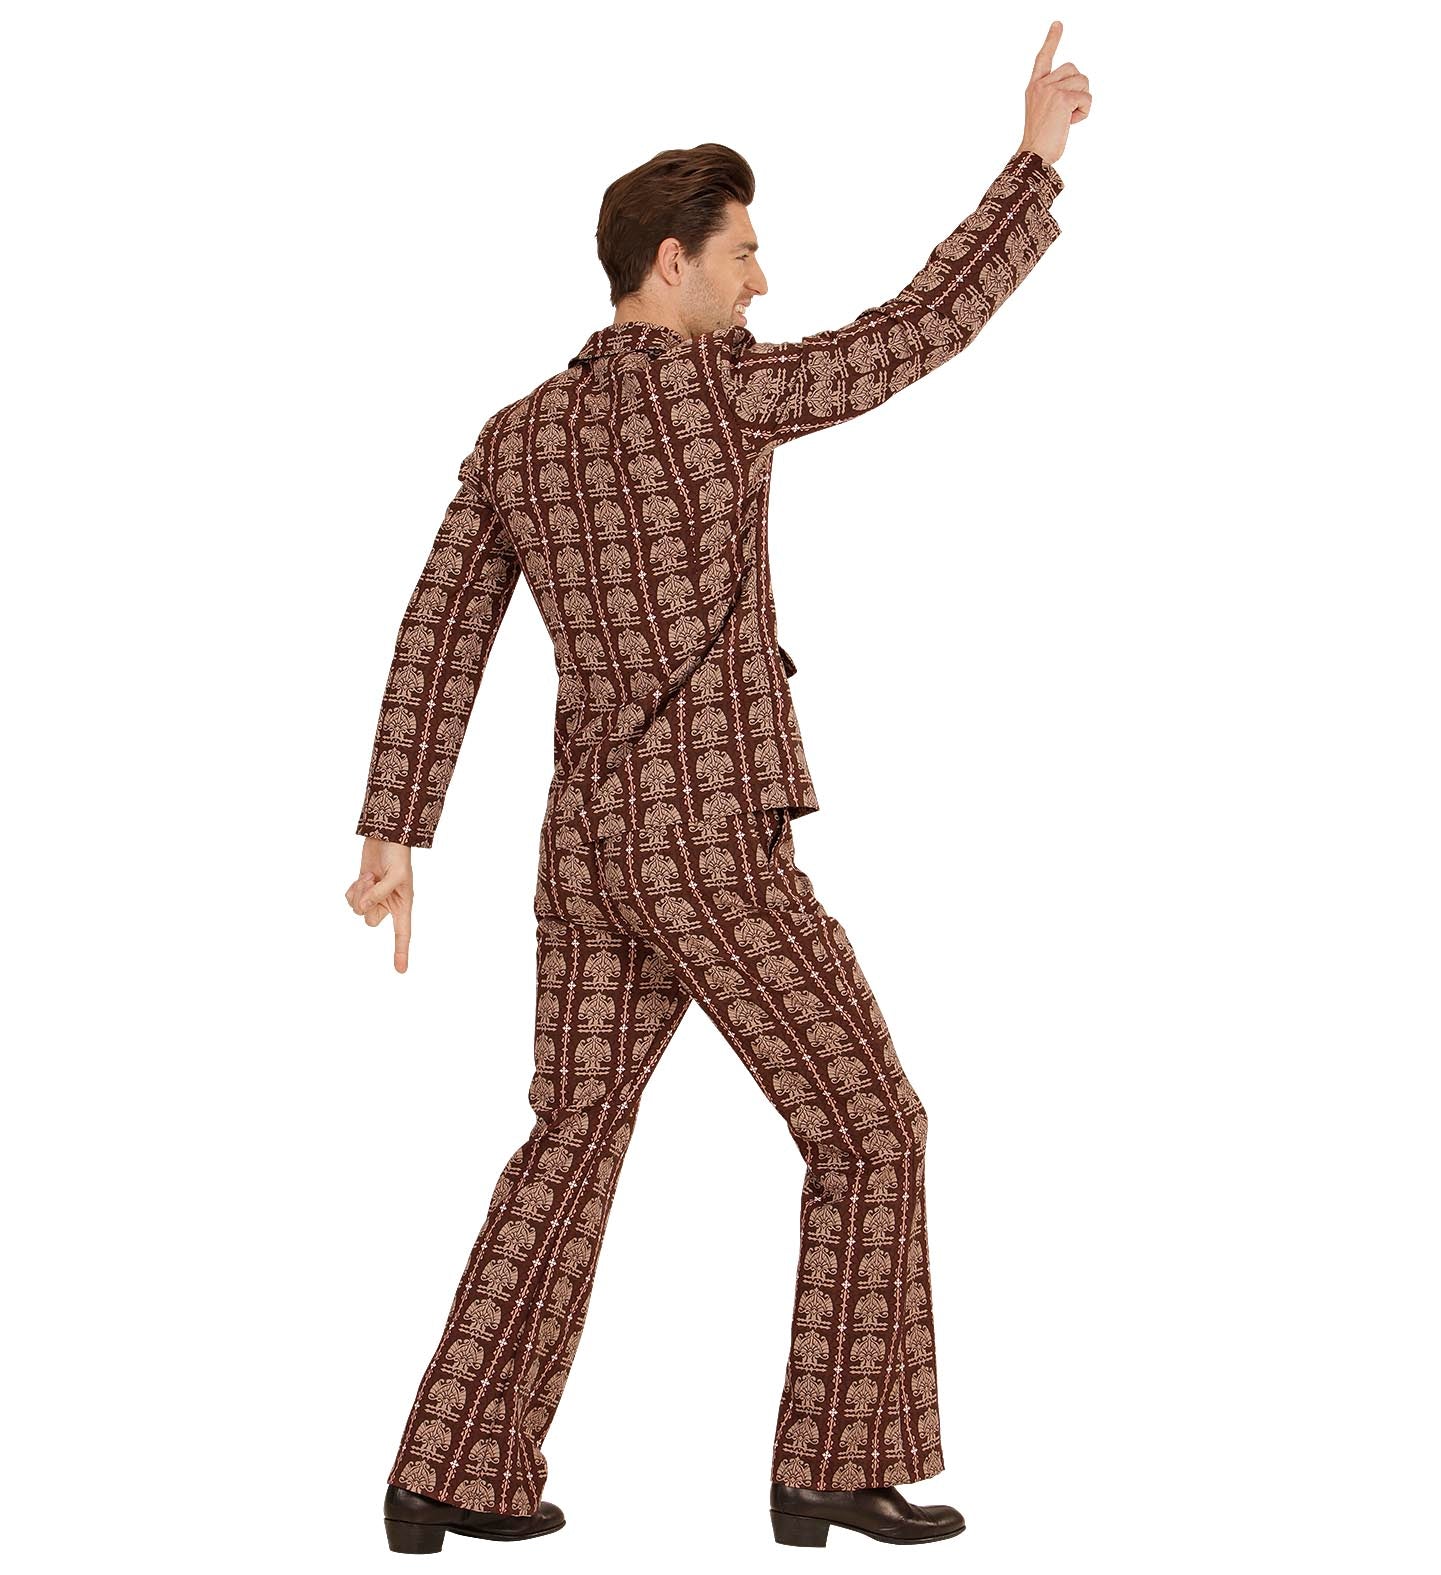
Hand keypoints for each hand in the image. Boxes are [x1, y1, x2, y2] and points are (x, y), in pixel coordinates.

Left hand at [346, 838, 414, 973]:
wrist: (387, 836)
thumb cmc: (399, 855)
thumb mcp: (396, 875)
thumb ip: (379, 894)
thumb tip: (362, 908)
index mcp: (403, 904)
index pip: (403, 933)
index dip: (401, 952)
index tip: (401, 970)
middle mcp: (388, 904)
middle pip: (370, 920)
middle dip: (367, 903)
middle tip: (374, 884)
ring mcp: (373, 897)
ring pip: (357, 909)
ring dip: (360, 892)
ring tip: (370, 876)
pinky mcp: (362, 888)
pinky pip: (350, 899)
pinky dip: (353, 889)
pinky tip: (363, 876)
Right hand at [1016, 20, 1091, 167]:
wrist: (1034, 155)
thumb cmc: (1040, 140)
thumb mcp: (1042, 111)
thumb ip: (1054, 94)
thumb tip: (1075, 90)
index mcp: (1034, 87)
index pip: (1043, 57)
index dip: (1052, 40)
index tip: (1058, 24)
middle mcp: (1041, 85)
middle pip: (1073, 69)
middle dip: (1078, 87)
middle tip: (1067, 110)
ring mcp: (1051, 90)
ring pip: (1082, 82)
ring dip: (1082, 101)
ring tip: (1067, 118)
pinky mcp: (1062, 99)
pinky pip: (1086, 98)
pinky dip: (1084, 112)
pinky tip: (1071, 123)